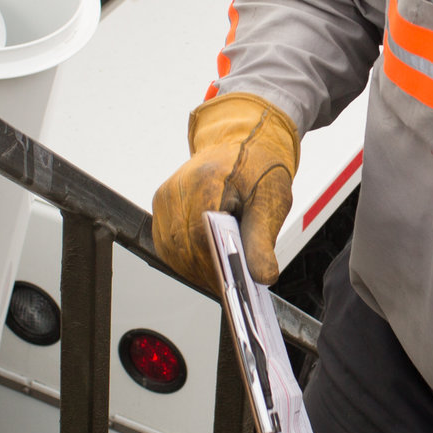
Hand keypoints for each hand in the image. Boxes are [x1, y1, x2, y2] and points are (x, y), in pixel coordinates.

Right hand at [150, 94, 300, 296]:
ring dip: (194, 269)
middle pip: (183, 248)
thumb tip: (263, 276)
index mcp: (207, 182)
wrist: (243, 142)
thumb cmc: (258, 168)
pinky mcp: (161, 204)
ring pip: (171, 250)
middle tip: (230, 289)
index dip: (215, 267)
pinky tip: (206, 264)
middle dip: (207, 273)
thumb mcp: (271, 202)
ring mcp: (165, 196)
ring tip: (220, 278)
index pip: (200, 238)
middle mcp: (178, 188)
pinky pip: (166, 243)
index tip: (232, 286)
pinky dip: (184, 258)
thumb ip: (263, 241)